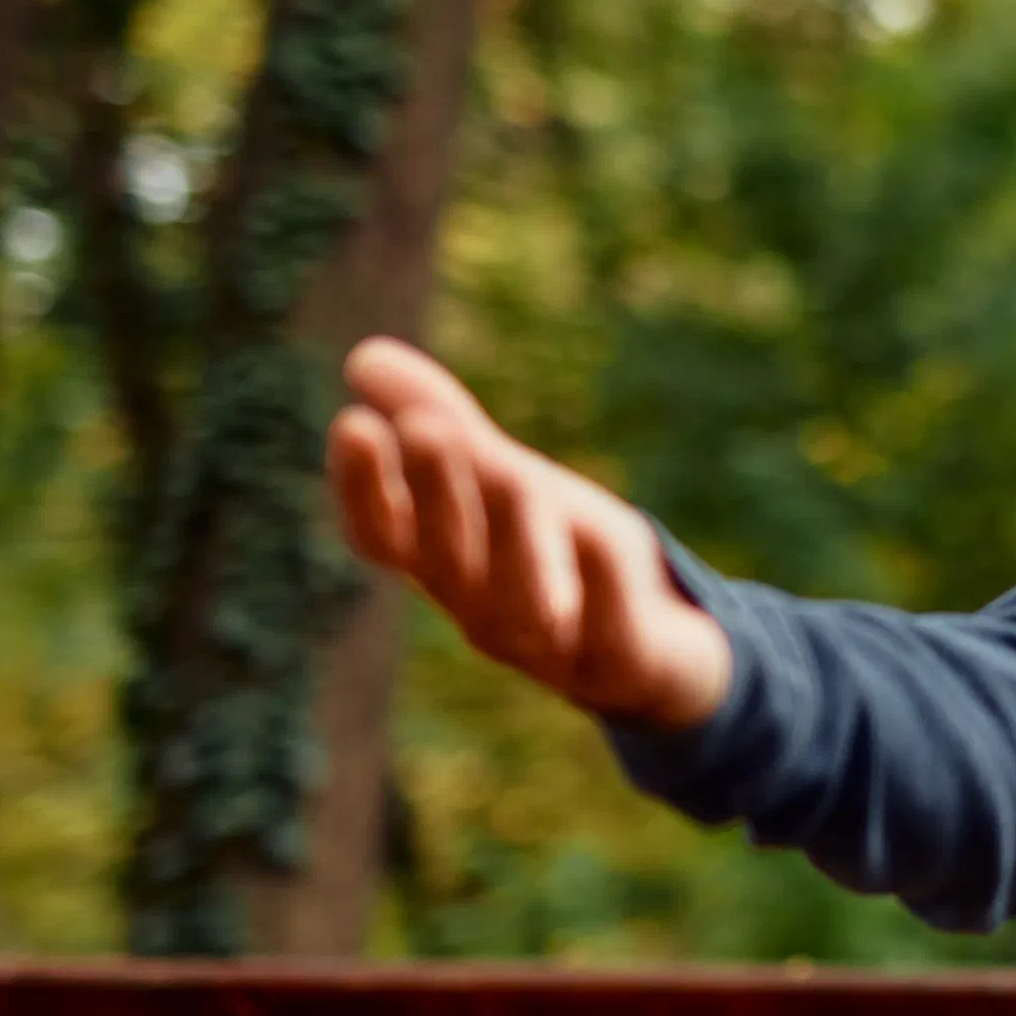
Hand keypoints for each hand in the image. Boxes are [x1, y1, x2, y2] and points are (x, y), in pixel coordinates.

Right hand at [323, 337, 733, 729]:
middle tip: (426, 428)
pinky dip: (603, 588)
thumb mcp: (502, 484)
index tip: (353, 423)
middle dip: (438, 496)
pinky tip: (602, 538)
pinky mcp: (626, 662)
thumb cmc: (562, 561)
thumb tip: (363, 353)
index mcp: (448, 567)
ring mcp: (553, 647)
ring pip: (520, 602)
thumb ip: (441, 424)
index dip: (362, 489)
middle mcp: (484, 612)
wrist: (662, 657)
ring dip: (512, 539)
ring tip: (511, 472)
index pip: (383, 537)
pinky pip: (611, 631)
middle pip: (448, 560)